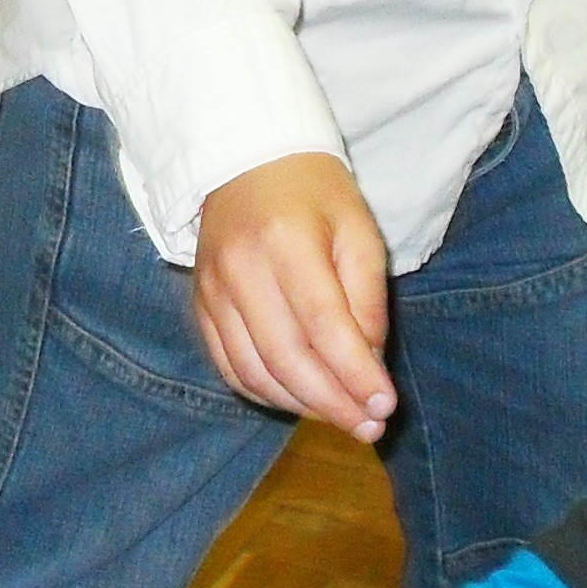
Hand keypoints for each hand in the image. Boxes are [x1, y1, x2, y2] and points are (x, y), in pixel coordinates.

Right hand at [193, 153, 393, 439]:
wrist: (245, 160)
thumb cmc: (314, 193)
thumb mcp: (358, 229)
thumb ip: (366, 296)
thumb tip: (368, 364)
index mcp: (286, 241)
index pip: (324, 325)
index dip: (355, 374)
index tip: (386, 406)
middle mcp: (241, 269)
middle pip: (286, 358)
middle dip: (333, 403)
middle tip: (370, 427)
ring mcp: (213, 290)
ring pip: (254, 372)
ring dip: (301, 406)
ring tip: (341, 418)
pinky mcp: (200, 305)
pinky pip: (228, 367)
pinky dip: (265, 393)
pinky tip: (298, 399)